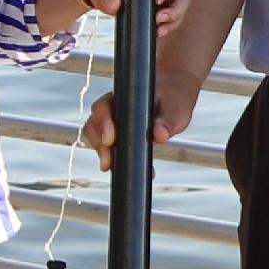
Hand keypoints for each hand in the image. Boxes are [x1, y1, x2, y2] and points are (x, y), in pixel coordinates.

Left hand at [72, 0, 192, 36]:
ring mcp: (161, 2)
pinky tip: (156, 34)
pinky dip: (165, 29)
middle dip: (175, 10)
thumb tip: (115, 4)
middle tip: (159, 18)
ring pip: (178, 12)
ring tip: (159, 30)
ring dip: (173, 22)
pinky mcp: (155, 15)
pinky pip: (168, 23)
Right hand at [81, 64, 204, 162]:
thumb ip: (167, 121)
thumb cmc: (174, 98)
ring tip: (116, 168)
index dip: (103, 124)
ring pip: (97, 139)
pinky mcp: (118, 137)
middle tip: (108, 163)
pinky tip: (133, 171)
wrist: (174, 98)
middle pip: (94, 126)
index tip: (110, 140)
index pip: (103, 108)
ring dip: (104, 154)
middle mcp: (113, 109)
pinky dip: (117, 160)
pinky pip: (110, 149)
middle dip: (99, 145)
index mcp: (122, 97)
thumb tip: (159, 135)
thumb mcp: (174, 108)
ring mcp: (113, 123)